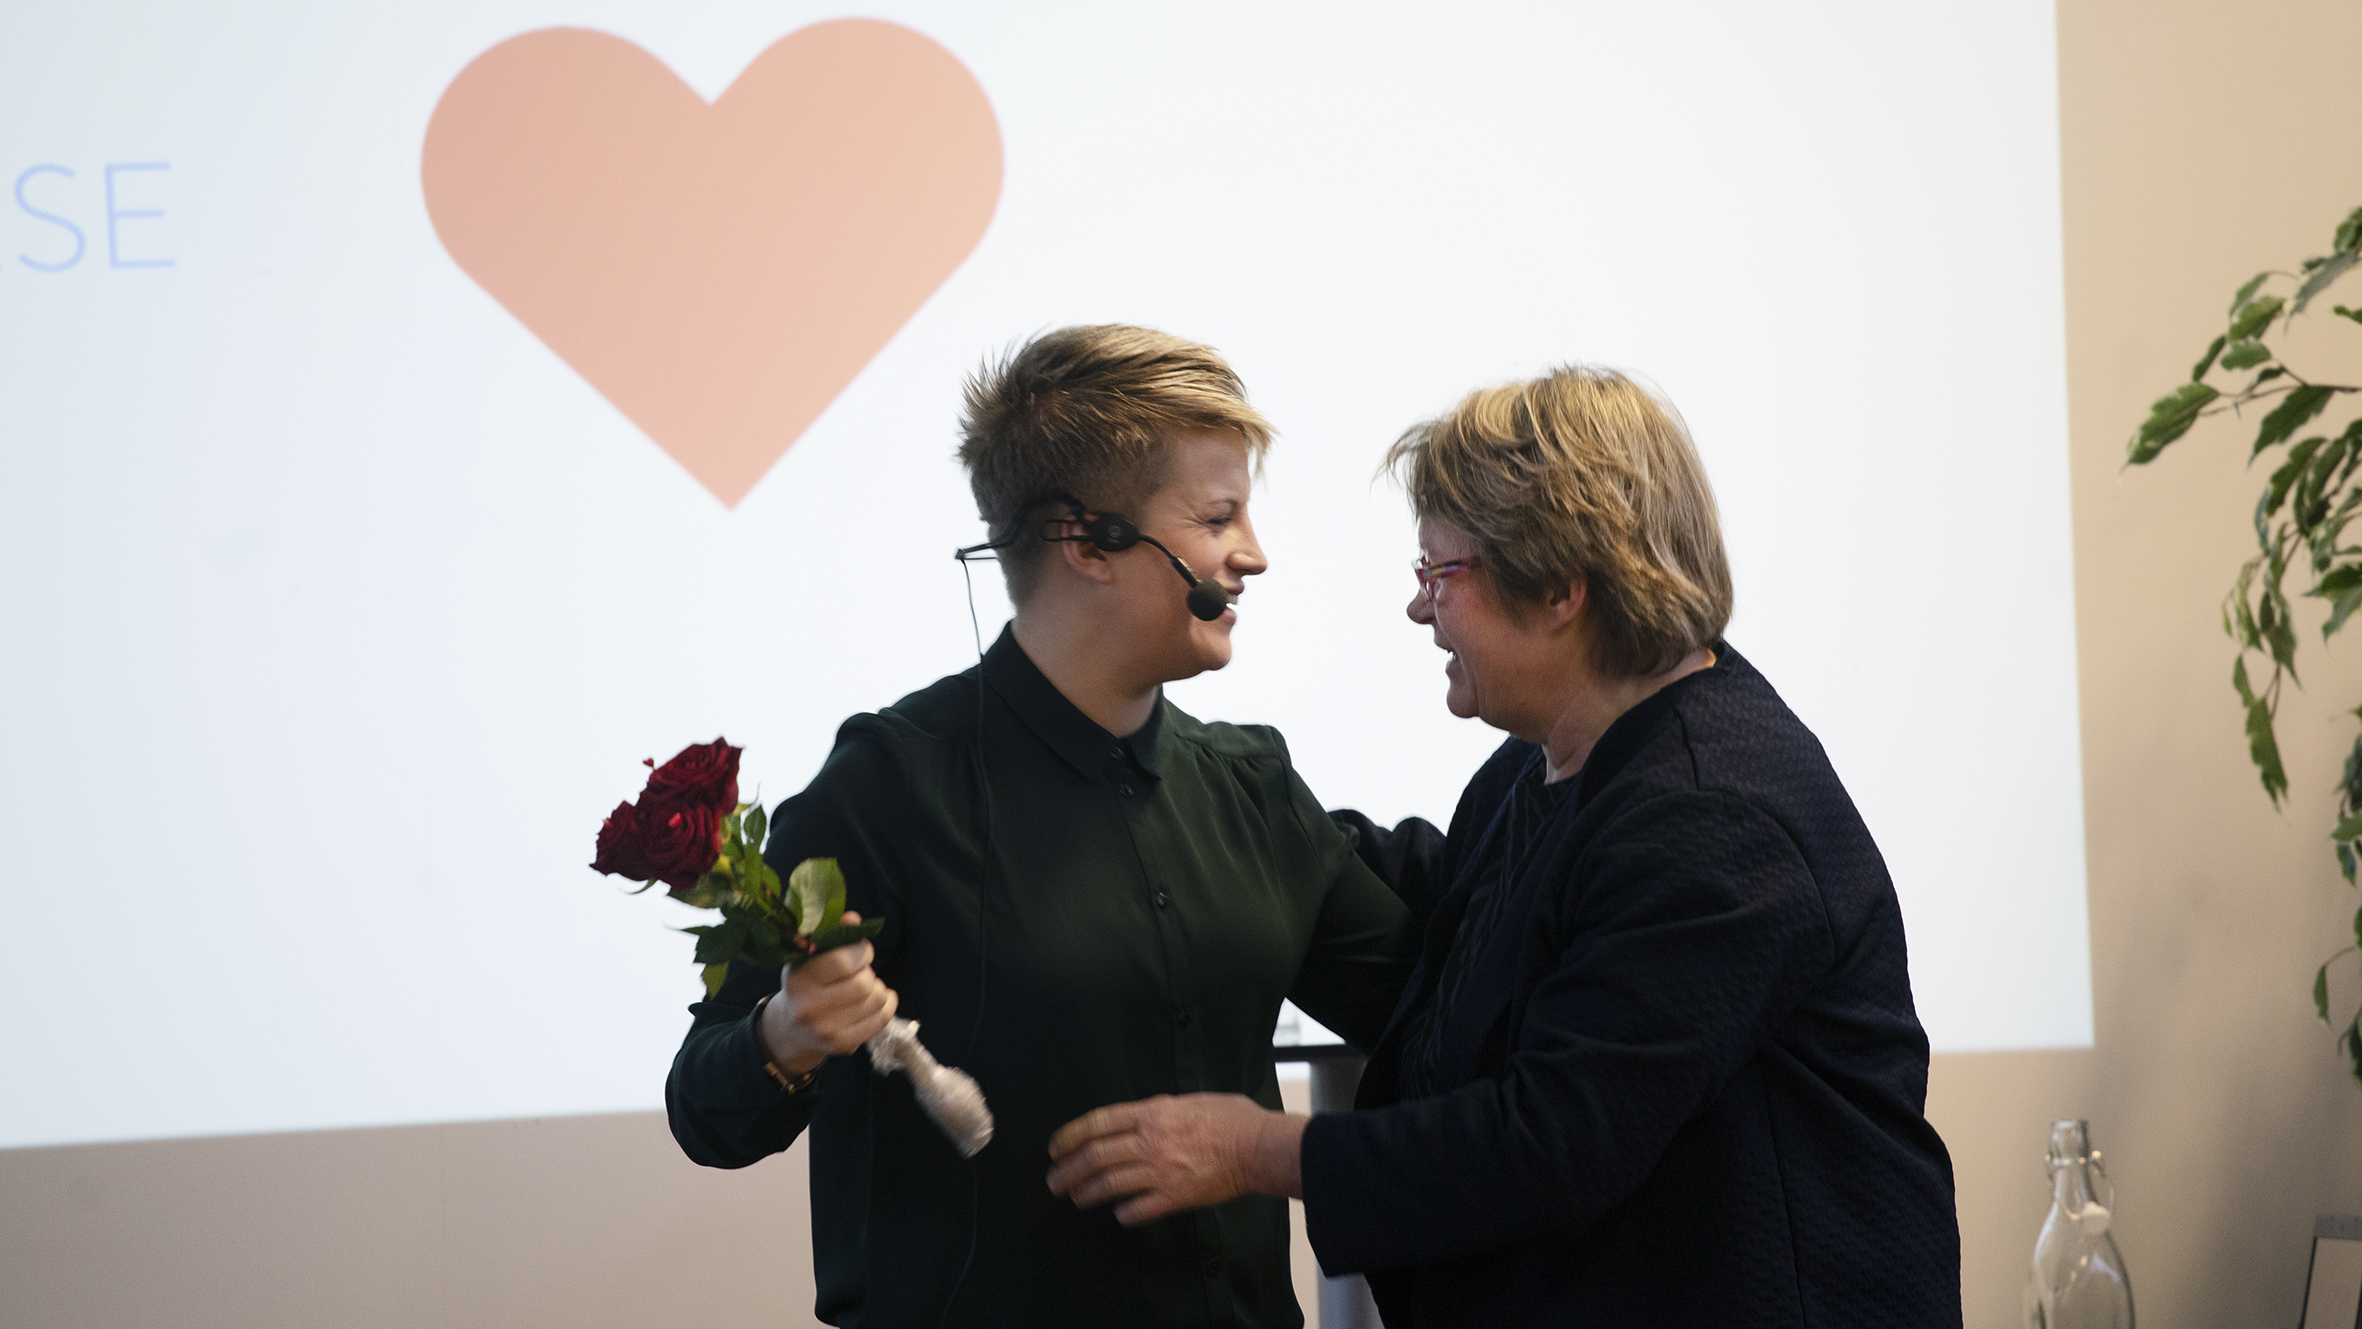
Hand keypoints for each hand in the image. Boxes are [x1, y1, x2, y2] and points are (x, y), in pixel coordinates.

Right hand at [759, 911, 897, 1076]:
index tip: (860, 951)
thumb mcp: (809, 958)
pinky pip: (882, 1018)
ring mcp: (826, 1030)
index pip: (843, 961)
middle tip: (859, 972)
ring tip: (865, 987)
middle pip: (864, 982)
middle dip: (868, 972)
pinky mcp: (843, 1045)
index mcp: (799, 979)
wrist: (790, 1030)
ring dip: (877, 988)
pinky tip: (877, 1000)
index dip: (861, 951)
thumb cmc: (806, 985)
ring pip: (876, 999)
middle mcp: (809, 1007)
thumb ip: (831, 935)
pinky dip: (887, 1004)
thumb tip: (853, 918)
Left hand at [1045, 1093, 1306, 1224]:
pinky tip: (1118, 1214)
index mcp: (1152, 1113)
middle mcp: (1150, 1141)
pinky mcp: (1175, 1196)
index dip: (1070, 1136)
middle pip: (1094, 1156)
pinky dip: (1123, 1213)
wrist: (1258, 1147)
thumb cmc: (1232, 1119)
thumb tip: (1144, 1118)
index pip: (1097, 1123)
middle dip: (1068, 1170)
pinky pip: (1138, 1209)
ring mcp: (1160, 1170)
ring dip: (1086, 1193)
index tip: (1056, 1147)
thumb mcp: (1190, 1100)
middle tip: (1055, 1180)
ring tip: (1076, 1198)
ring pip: (1109, 1184)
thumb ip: (1161, 1110)